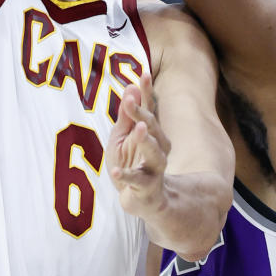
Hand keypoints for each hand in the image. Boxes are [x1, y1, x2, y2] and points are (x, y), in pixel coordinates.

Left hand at [107, 71, 171, 219]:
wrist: (143, 200)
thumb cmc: (131, 164)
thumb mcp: (122, 138)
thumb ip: (126, 116)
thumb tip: (130, 87)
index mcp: (151, 134)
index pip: (150, 109)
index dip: (147, 92)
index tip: (143, 74)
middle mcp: (158, 148)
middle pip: (153, 128)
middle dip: (142, 114)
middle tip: (130, 100)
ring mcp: (155, 169)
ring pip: (155, 153)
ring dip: (146, 140)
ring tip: (139, 129)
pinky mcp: (147, 188)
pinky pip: (137, 181)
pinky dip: (127, 176)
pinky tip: (117, 171)